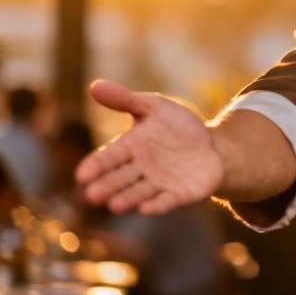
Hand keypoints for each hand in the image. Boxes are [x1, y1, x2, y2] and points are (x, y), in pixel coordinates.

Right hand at [76, 79, 223, 214]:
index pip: (108, 157)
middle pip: (120, 178)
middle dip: (107, 186)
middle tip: (93, 195)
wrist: (213, 145)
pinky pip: (166, 201)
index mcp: (130, 147)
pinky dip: (157, 205)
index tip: (82, 174)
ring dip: (127, 199)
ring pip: (139, 192)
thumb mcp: (154, 107)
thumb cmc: (178, 126)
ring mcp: (159, 183)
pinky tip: (147, 208)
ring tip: (114, 205)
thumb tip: (94, 85)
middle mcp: (140, 169)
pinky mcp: (179, 194)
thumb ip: (126, 100)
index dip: (96, 166)